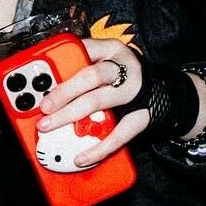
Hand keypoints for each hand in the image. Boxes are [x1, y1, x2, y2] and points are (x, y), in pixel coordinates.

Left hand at [37, 39, 147, 167]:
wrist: (162, 87)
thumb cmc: (122, 74)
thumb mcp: (104, 60)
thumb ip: (80, 68)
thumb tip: (46, 86)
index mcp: (111, 50)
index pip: (85, 49)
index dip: (63, 63)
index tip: (43, 77)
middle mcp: (124, 68)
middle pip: (91, 76)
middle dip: (63, 92)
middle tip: (44, 107)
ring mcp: (134, 92)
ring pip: (99, 101)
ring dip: (70, 114)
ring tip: (51, 125)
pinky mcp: (142, 115)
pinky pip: (120, 133)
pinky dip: (99, 147)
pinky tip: (83, 156)